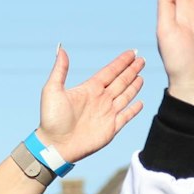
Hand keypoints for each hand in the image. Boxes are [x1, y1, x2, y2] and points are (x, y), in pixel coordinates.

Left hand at [36, 48, 147, 164]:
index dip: (121, 62)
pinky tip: (140, 102)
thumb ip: (60, 70)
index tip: (132, 53)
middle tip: (142, 60)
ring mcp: (107, 114)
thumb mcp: (52, 90)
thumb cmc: (51, 119)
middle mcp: (100, 100)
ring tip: (141, 76)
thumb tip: (61, 48)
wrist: (55, 145)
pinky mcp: (111, 128)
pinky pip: (126, 116)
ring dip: (134, 86)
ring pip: (125, 96)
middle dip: (131, 70)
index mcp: (89, 89)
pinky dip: (134, 109)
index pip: (109, 72)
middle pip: (120, 81)